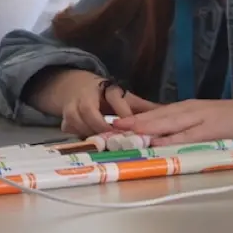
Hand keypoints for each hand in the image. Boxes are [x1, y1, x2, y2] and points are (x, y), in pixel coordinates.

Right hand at [32, 69, 157, 137]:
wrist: (72, 86)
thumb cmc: (103, 94)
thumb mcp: (122, 97)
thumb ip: (142, 106)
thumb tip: (167, 113)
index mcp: (104, 88)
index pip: (113, 97)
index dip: (123, 112)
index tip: (133, 127)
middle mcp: (85, 96)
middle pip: (89, 110)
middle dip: (101, 127)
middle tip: (116, 142)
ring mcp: (71, 106)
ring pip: (76, 121)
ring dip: (89, 134)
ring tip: (104, 146)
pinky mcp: (64, 118)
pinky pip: (68, 129)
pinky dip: (77, 136)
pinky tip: (88, 145)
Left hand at [111, 99, 232, 145]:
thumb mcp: (205, 119)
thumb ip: (184, 126)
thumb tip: (161, 135)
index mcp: (187, 107)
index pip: (155, 112)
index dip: (133, 118)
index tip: (113, 123)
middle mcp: (190, 110)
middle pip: (156, 116)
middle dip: (132, 122)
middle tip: (110, 127)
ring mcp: (200, 119)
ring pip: (167, 123)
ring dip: (145, 128)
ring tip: (125, 133)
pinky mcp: (211, 130)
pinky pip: (186, 136)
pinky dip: (170, 139)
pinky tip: (157, 142)